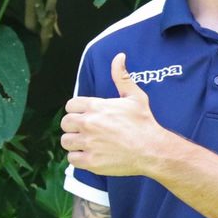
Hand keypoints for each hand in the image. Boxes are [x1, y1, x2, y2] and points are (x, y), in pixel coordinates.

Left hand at [61, 52, 168, 176]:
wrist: (152, 149)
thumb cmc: (144, 122)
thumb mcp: (135, 96)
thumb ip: (121, 76)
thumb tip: (119, 56)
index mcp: (95, 106)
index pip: (70, 106)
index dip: (76, 111)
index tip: (85, 116)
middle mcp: (88, 123)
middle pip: (65, 123)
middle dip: (73, 127)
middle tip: (86, 131)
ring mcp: (88, 143)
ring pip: (66, 141)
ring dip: (74, 143)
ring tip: (88, 144)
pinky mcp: (90, 161)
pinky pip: (72, 159)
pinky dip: (79, 158)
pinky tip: (90, 155)